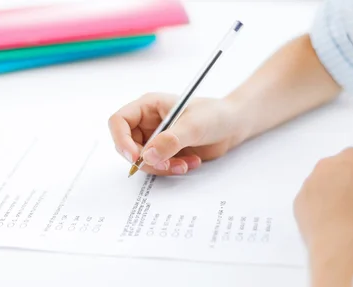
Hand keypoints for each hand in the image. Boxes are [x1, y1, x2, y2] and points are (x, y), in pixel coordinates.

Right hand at [108, 93, 245, 174]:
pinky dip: (172, 169)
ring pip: (143, 161)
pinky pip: (158, 167)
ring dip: (162, 167)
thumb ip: (170, 140)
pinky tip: (191, 162)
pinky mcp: (165, 152)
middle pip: (128, 146)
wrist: (233, 125)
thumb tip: (148, 156)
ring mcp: (155, 139)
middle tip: (168, 164)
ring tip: (185, 164)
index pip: (119, 121)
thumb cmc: (214, 115)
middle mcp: (147, 123)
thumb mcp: (193, 125)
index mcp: (148, 107)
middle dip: (147, 160)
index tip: (135, 156)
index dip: (121, 140)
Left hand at [294, 147, 352, 286]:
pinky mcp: (297, 200)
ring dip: (328, 195)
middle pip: (337, 169)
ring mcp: (309, 181)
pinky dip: (316, 209)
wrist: (344, 243)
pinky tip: (327, 224)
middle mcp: (327, 163)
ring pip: (320, 184)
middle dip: (344, 182)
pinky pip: (308, 201)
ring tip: (341, 218)